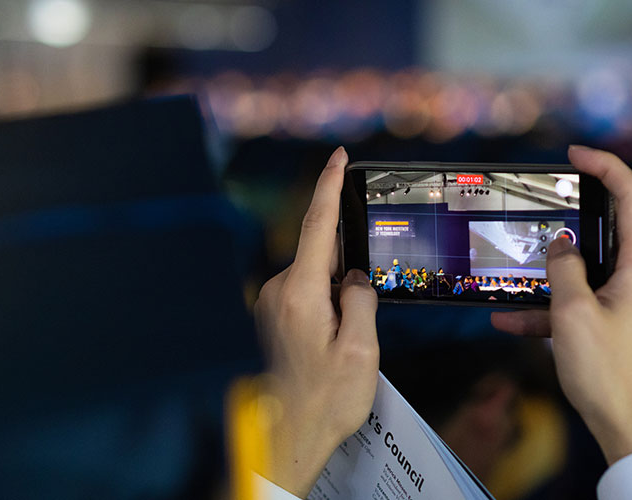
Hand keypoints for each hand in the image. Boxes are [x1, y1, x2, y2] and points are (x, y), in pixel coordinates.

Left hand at [254, 147, 379, 496]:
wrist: (288, 438)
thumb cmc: (324, 401)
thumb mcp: (362, 350)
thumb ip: (361, 299)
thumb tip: (354, 278)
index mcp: (299, 293)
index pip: (315, 225)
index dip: (328, 186)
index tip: (337, 157)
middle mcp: (276, 292)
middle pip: (320, 256)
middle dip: (347, 272)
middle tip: (358, 323)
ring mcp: (269, 305)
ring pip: (315, 279)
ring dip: (337, 297)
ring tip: (343, 347)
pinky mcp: (270, 319)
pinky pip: (306, 296)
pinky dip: (325, 306)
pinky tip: (332, 343)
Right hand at [491, 145, 631, 464]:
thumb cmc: (613, 376)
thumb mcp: (573, 315)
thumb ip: (563, 268)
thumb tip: (561, 243)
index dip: (606, 166)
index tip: (576, 155)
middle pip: (612, 229)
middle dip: (570, 225)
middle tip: (540, 214)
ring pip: (595, 269)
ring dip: (555, 276)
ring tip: (513, 281)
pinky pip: (594, 299)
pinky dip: (560, 306)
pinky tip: (514, 321)